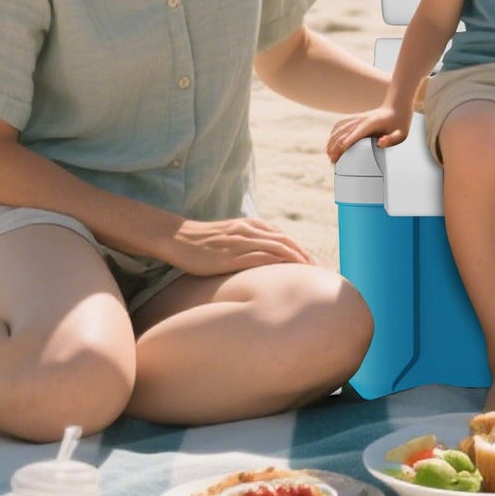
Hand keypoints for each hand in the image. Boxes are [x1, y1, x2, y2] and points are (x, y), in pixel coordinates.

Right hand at [160, 217, 315, 275]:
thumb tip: (258, 257)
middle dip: (303, 254)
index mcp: (249, 225)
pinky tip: (288, 270)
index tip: (310, 260)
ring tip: (308, 270)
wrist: (178, 237)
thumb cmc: (202, 241)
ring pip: (278, 247)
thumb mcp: (229, 236)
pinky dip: (279, 262)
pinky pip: (262, 257)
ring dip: (296, 258)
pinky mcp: (232, 255)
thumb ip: (245, 242)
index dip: (298, 248)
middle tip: (316, 268)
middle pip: (285, 241)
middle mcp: (249, 230)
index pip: (282, 236)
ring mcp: (241, 241)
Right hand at [326, 106, 410, 163]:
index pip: (356, 133)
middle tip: (332, 160)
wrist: (397, 106)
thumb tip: (379, 143)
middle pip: (344, 132)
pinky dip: (333, 133)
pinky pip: (340, 124)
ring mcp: (358, 118)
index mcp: (372, 123)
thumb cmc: (400, 122)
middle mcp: (362, 120)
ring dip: (332, 140)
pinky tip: (330, 141)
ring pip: (339, 128)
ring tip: (328, 154)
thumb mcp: (402, 133)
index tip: (340, 153)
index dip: (347, 142)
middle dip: (336, 146)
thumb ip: (392, 139)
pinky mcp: (356, 119)